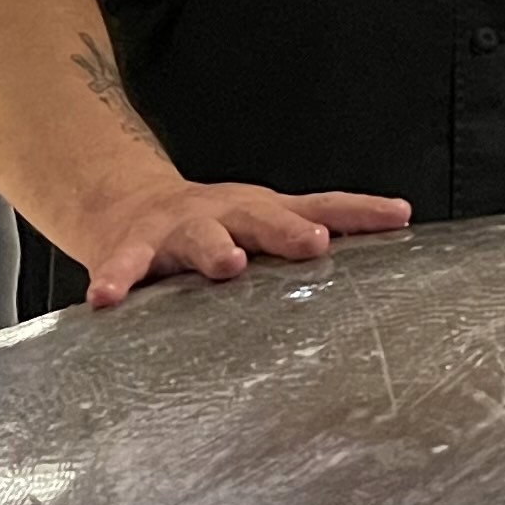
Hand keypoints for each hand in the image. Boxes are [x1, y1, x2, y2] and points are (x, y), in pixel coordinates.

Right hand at [70, 173, 412, 310]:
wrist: (125, 203)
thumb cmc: (214, 225)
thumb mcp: (264, 222)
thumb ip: (316, 231)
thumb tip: (397, 233)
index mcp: (263, 211)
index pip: (322, 206)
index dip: (361, 211)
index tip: (399, 216)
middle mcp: (225, 213)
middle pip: (263, 216)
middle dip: (289, 230)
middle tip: (314, 244)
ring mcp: (178, 230)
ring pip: (198, 237)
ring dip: (214, 250)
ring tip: (227, 265)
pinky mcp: (132, 249)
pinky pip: (124, 267)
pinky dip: (115, 281)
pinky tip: (105, 300)